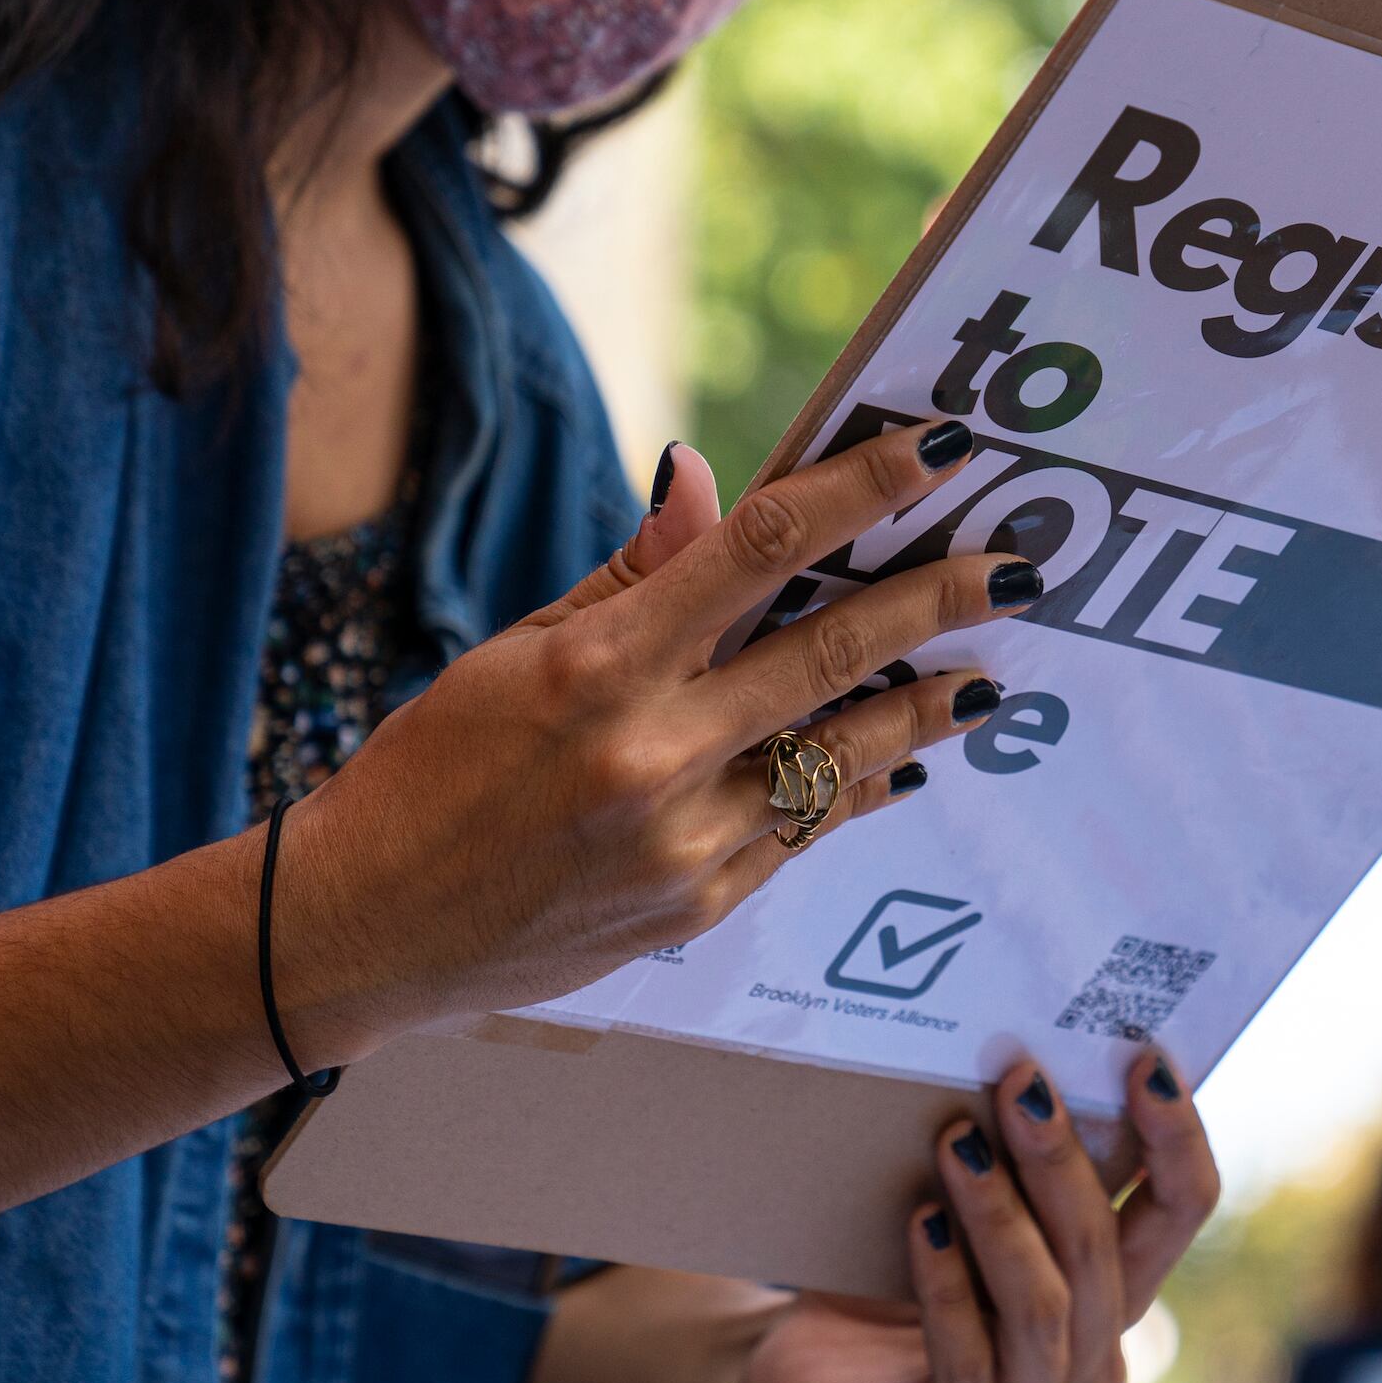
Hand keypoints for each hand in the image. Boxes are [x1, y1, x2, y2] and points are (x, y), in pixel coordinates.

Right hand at [281, 420, 1037, 1055]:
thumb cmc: (432, 770)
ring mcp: (683, 836)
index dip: (859, 491)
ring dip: (924, 705)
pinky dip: (858, 788)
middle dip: (938, 598)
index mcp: (598, 663)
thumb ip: (630, 576)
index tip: (938, 454)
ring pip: (841, 751)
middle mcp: (652, 748)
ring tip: (987, 674)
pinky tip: (903, 763)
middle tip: (1015, 566)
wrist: (366, 928)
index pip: (757, 548)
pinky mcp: (696, 904)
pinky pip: (805, 829)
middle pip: (832, 650)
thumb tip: (705, 478)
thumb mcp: (516, 651)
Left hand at [738, 1052, 1221, 1382]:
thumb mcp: (956, 1203)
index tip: (1144, 1060)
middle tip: (1021, 1082)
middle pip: (1106, 1255)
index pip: (1177, 1212)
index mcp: (1107, 1288)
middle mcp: (1086, 1355)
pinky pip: (968, 1362)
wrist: (806, 1378)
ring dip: (1002, 1215)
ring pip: (1044, 1306)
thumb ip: (1001, 1150)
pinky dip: (948, 1286)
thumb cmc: (885, 1278)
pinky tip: (921, 1224)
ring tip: (956, 1142)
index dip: (1175, 1140)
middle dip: (1067, 1161)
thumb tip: (1015, 1047)